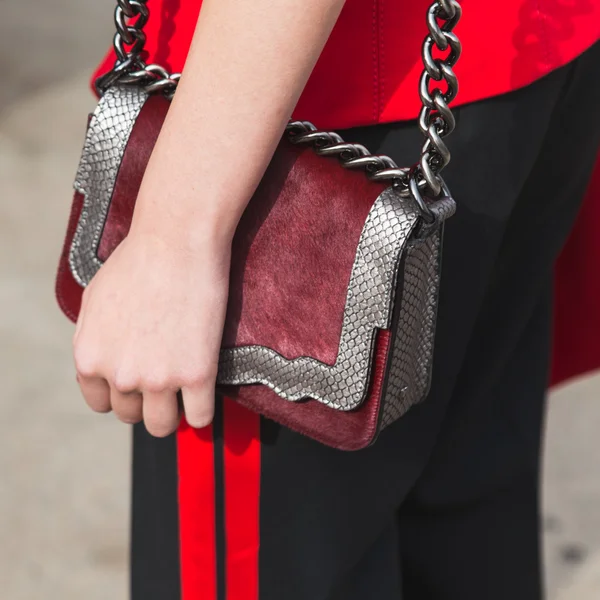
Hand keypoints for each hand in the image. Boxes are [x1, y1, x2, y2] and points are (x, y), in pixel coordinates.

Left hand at [73, 230, 230, 436]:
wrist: (177, 241)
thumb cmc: (138, 261)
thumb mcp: (94, 300)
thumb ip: (93, 341)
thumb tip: (102, 366)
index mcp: (90, 358)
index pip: (100, 402)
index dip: (121, 394)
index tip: (138, 385)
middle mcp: (120, 374)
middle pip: (131, 416)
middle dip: (146, 401)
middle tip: (165, 379)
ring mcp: (159, 378)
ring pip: (162, 425)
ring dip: (172, 413)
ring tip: (183, 394)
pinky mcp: (196, 374)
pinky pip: (200, 418)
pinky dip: (202, 413)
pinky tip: (205, 396)